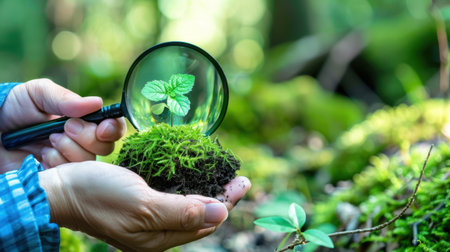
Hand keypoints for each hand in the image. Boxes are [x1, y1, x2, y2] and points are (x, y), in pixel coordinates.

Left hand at [0, 79, 125, 171]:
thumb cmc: (13, 108)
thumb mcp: (37, 94)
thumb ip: (64, 98)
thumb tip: (96, 103)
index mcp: (82, 121)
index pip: (111, 127)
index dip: (113, 128)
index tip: (104, 127)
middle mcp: (80, 143)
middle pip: (105, 147)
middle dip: (88, 137)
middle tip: (65, 127)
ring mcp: (68, 162)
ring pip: (88, 163)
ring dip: (70, 150)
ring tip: (48, 141)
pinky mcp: (56, 179)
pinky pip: (70, 178)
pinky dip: (57, 164)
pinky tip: (41, 158)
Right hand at [39, 161, 250, 251]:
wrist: (61, 190)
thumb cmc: (99, 196)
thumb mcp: (143, 205)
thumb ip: (182, 211)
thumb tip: (222, 213)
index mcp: (160, 237)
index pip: (206, 221)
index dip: (227, 202)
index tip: (243, 182)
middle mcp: (157, 231)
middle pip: (199, 215)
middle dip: (221, 197)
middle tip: (237, 177)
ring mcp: (147, 219)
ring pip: (187, 207)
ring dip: (205, 190)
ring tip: (220, 174)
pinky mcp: (139, 205)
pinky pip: (170, 198)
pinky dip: (185, 186)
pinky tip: (190, 174)